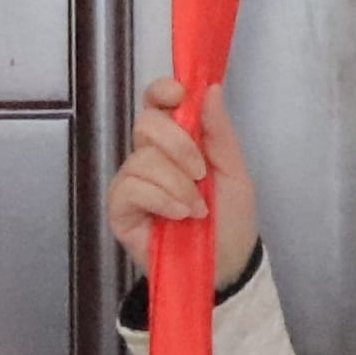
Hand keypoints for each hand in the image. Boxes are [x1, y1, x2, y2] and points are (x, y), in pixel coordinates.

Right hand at [101, 78, 258, 289]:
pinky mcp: (121, 210)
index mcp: (178, 139)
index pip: (157, 102)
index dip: (163, 91)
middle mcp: (150, 155)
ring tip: (196, 208)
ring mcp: (133, 182)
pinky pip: (131, 188)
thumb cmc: (231, 218)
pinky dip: (160, 198)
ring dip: (176, 183)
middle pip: (146, 123)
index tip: (180, 96)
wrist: (227, 265)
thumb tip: (210, 89)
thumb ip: (220, 131)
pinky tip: (178, 214)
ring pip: (142, 158)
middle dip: (178, 144)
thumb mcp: (234, 171)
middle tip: (201, 172)